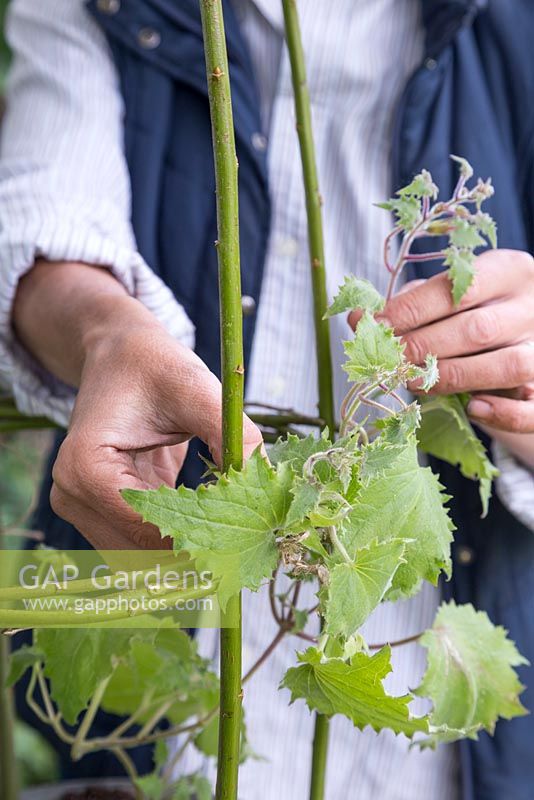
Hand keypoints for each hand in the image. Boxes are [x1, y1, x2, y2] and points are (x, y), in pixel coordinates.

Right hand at [51, 322, 261, 548]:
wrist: (121, 356)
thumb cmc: (152, 364)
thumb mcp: (195, 388)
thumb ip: (230, 433)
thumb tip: (264, 479)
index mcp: (86, 467)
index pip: (147, 528)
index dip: (201, 536)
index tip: (249, 535)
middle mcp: (73, 495)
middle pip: (141, 552)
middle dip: (196, 548)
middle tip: (249, 539)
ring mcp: (81, 507)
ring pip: (142, 557)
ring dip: (186, 548)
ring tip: (234, 530)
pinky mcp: (99, 511)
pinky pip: (142, 543)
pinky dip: (177, 538)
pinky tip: (213, 522)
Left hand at [348, 249, 533, 432]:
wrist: (517, 341)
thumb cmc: (472, 315)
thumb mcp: (445, 299)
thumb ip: (408, 305)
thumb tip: (360, 319)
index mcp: (508, 271)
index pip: (458, 288)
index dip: (412, 309)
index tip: (376, 326)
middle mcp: (532, 307)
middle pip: (478, 329)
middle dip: (424, 347)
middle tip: (388, 361)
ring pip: (508, 366)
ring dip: (454, 377)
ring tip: (416, 383)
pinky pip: (532, 408)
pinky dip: (503, 412)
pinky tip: (473, 408)